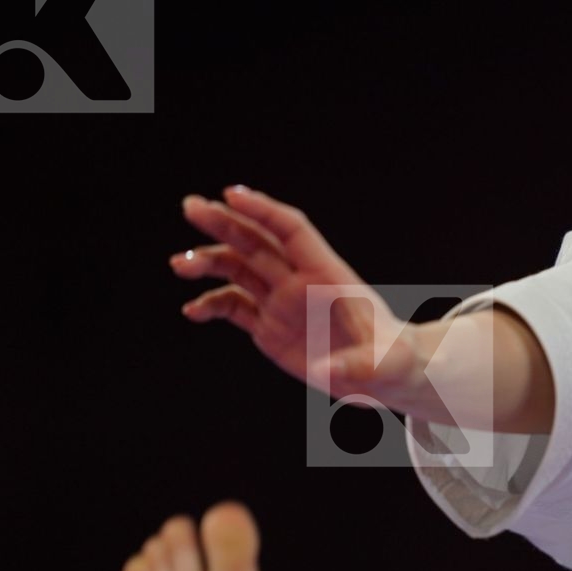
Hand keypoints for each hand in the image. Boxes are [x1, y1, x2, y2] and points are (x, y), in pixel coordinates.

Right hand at [171, 187, 430, 405]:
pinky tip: (192, 311)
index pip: (291, 231)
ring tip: (180, 264)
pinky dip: (211, 305)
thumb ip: (356, 365)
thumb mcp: (382, 364)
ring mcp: (282, 303)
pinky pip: (234, 308)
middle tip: (190, 206)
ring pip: (239, 270)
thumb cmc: (392, 361)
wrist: (385, 375)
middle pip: (256, 241)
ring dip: (208, 261)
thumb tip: (325, 372)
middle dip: (223, 222)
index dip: (263, 210)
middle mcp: (300, 282)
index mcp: (328, 275)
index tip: (230, 195)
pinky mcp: (269, 327)